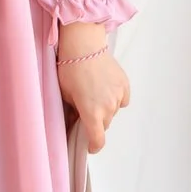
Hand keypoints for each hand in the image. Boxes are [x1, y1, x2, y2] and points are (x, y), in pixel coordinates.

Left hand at [56, 29, 129, 152]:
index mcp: (92, 113)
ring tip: (94, 93)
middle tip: (86, 108)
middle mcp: (108, 107)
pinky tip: (105, 87)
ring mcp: (118, 95)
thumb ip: (72, 113)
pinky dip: (115, 97)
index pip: (98, 140)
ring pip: (113, 111)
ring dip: (105, 108)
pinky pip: (122, 99)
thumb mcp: (65, 95)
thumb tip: (74, 122)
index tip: (90, 145)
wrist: (84, 45)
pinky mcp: (125, 85)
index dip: (93, 146)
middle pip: (104, 124)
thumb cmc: (70, 69)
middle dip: (96, 121)